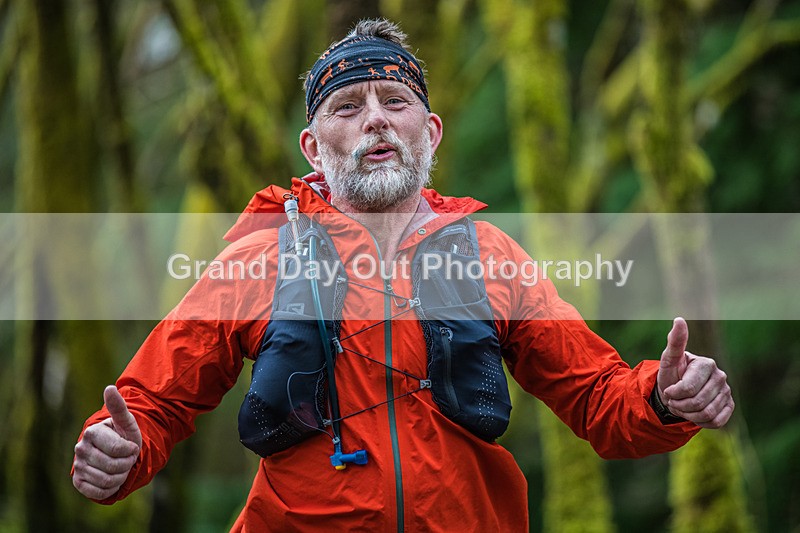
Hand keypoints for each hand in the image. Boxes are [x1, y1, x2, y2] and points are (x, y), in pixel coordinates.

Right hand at [72, 385, 141, 499]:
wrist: (117, 452)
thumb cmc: (124, 435)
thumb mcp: (126, 422)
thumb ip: (119, 407)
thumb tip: (110, 388)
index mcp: (92, 432)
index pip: (118, 450)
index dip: (131, 451)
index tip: (131, 446)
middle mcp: (80, 449)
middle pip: (113, 467)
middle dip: (127, 464)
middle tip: (126, 458)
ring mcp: (78, 466)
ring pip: (107, 481)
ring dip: (121, 477)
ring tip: (120, 467)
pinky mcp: (78, 482)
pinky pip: (98, 492)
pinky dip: (110, 489)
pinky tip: (112, 478)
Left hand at [657, 317, 733, 428]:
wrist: (677, 392)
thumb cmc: (672, 374)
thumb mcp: (668, 359)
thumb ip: (675, 342)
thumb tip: (679, 319)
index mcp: (707, 364)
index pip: (688, 388)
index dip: (673, 394)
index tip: (669, 390)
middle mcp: (721, 376)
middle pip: (697, 402)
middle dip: (680, 405)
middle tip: (674, 400)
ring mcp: (727, 392)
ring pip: (707, 413)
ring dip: (688, 414)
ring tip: (682, 406)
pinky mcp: (730, 406)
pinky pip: (716, 422)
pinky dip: (701, 421)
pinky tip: (694, 412)